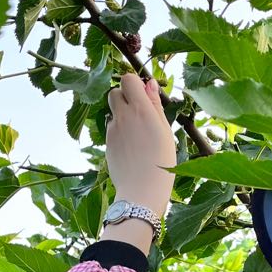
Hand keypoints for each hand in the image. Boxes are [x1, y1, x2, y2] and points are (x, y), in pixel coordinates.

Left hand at [106, 72, 175, 217]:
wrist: (142, 191)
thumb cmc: (161, 162)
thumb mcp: (165, 131)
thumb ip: (155, 105)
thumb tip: (148, 83)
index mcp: (141, 110)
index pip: (127, 79)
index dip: (134, 84)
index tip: (143, 95)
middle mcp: (123, 116)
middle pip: (115, 92)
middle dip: (125, 97)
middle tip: (139, 113)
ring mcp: (112, 131)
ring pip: (113, 112)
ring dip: (122, 116)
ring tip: (138, 134)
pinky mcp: (107, 144)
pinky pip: (112, 130)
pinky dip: (120, 133)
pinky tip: (132, 148)